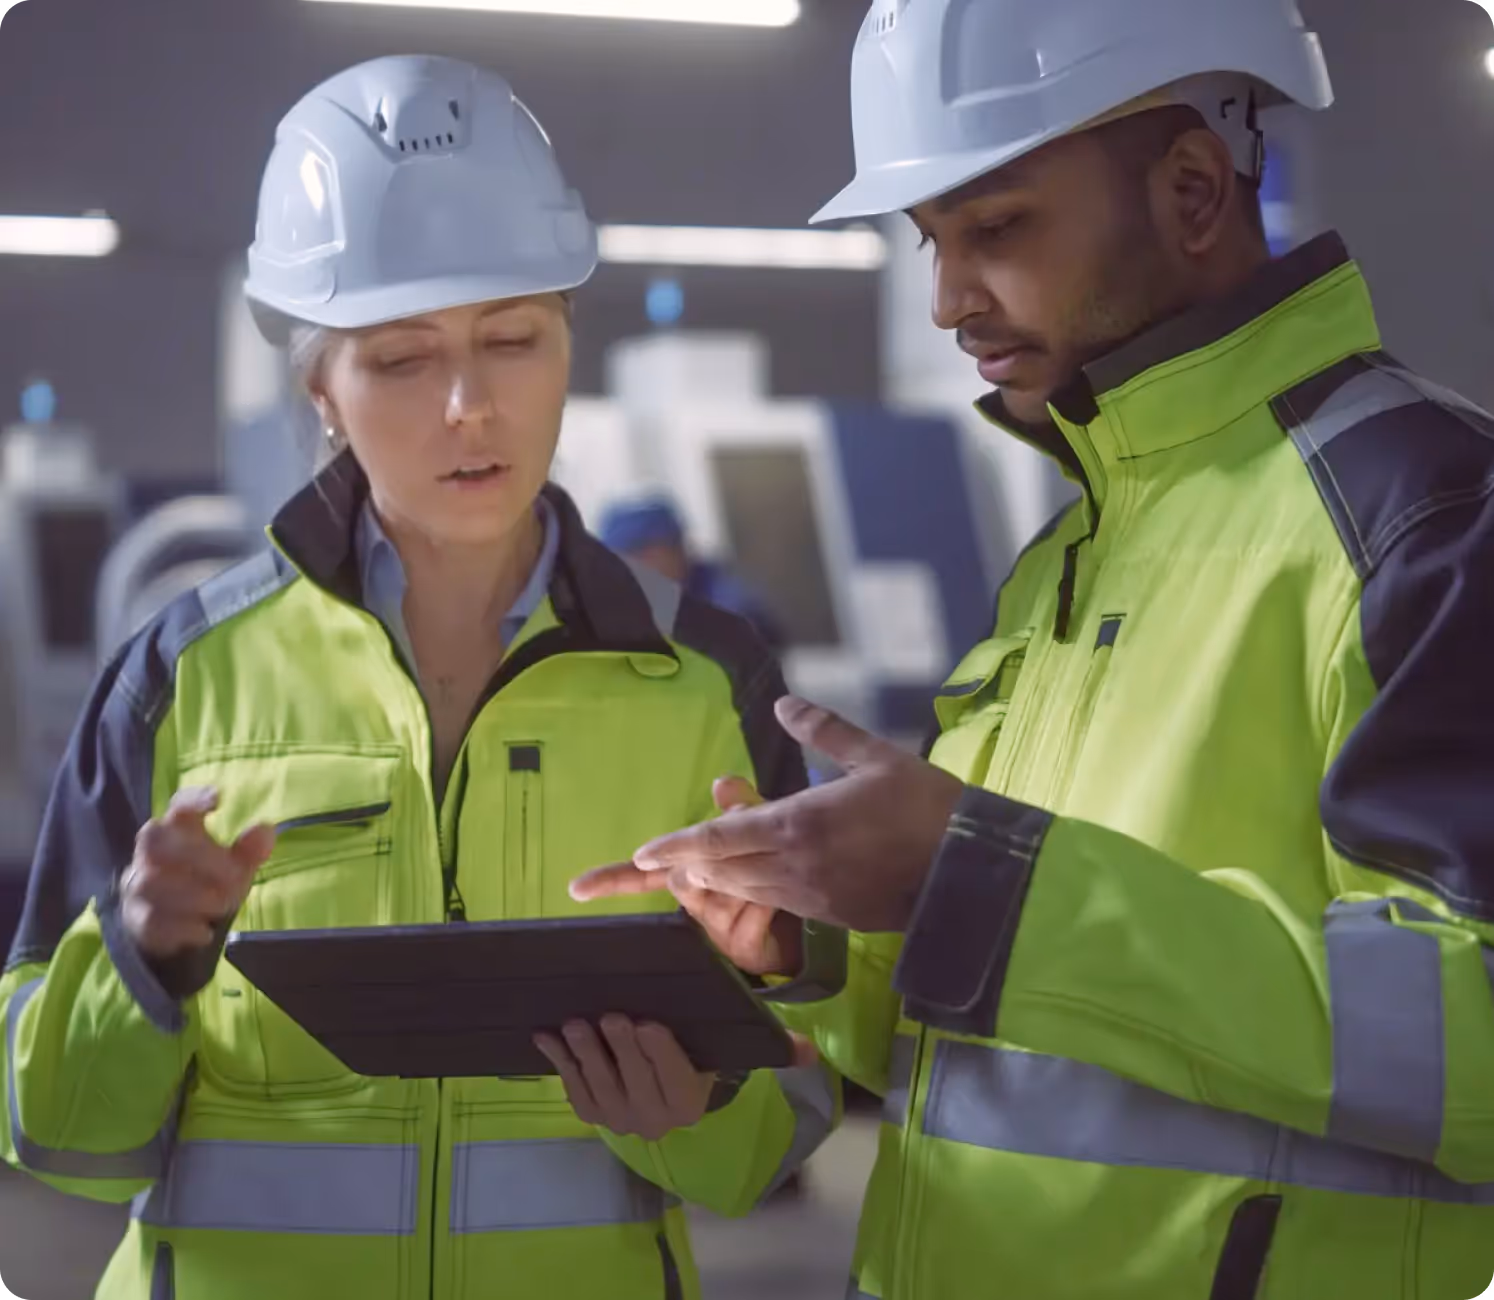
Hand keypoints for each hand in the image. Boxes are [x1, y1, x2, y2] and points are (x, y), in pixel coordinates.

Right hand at [119, 787, 275, 962]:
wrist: (172, 928)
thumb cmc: (206, 884)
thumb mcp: (234, 867)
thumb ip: (249, 851)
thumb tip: (266, 830)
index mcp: (177, 832)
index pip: (178, 807)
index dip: (193, 799)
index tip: (217, 798)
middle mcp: (149, 855)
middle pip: (154, 841)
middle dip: (199, 857)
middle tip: (236, 876)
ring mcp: (137, 887)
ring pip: (149, 883)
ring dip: (193, 895)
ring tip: (222, 906)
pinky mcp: (136, 921)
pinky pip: (149, 921)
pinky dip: (181, 927)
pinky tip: (204, 932)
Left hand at [534, 1015, 712, 1140]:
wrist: (657, 1086)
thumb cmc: (681, 1052)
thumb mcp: (694, 1043)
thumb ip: (685, 1026)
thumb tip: (689, 982)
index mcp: (688, 1103)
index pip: (677, 1078)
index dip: (662, 1052)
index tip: (647, 1025)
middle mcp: (656, 1120)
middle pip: (638, 1083)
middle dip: (623, 1049)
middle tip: (611, 1019)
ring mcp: (620, 1120)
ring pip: (602, 1087)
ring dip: (587, 1054)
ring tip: (574, 1026)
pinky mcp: (591, 1115)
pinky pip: (574, 1088)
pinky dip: (560, 1061)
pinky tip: (545, 1037)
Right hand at [570, 777, 803, 976]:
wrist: (812, 927)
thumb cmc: (782, 875)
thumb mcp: (765, 832)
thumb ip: (745, 808)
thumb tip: (721, 781)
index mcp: (692, 875)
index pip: (647, 875)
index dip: (613, 879)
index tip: (577, 888)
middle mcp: (698, 902)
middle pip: (683, 878)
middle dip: (716, 857)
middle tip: (753, 844)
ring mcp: (717, 929)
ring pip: (718, 891)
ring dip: (750, 877)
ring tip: (773, 871)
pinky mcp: (742, 949)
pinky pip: (750, 915)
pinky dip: (770, 902)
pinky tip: (782, 902)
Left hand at [630, 697, 964, 933]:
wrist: (968, 872)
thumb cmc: (925, 806)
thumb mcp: (876, 756)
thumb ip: (824, 729)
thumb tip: (784, 703)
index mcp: (799, 824)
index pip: (719, 839)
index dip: (677, 846)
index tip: (641, 852)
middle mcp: (794, 866)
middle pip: (722, 870)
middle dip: (683, 867)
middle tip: (646, 865)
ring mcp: (811, 897)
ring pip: (745, 890)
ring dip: (714, 880)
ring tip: (688, 870)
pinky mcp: (832, 917)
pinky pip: (777, 903)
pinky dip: (751, 890)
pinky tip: (748, 879)